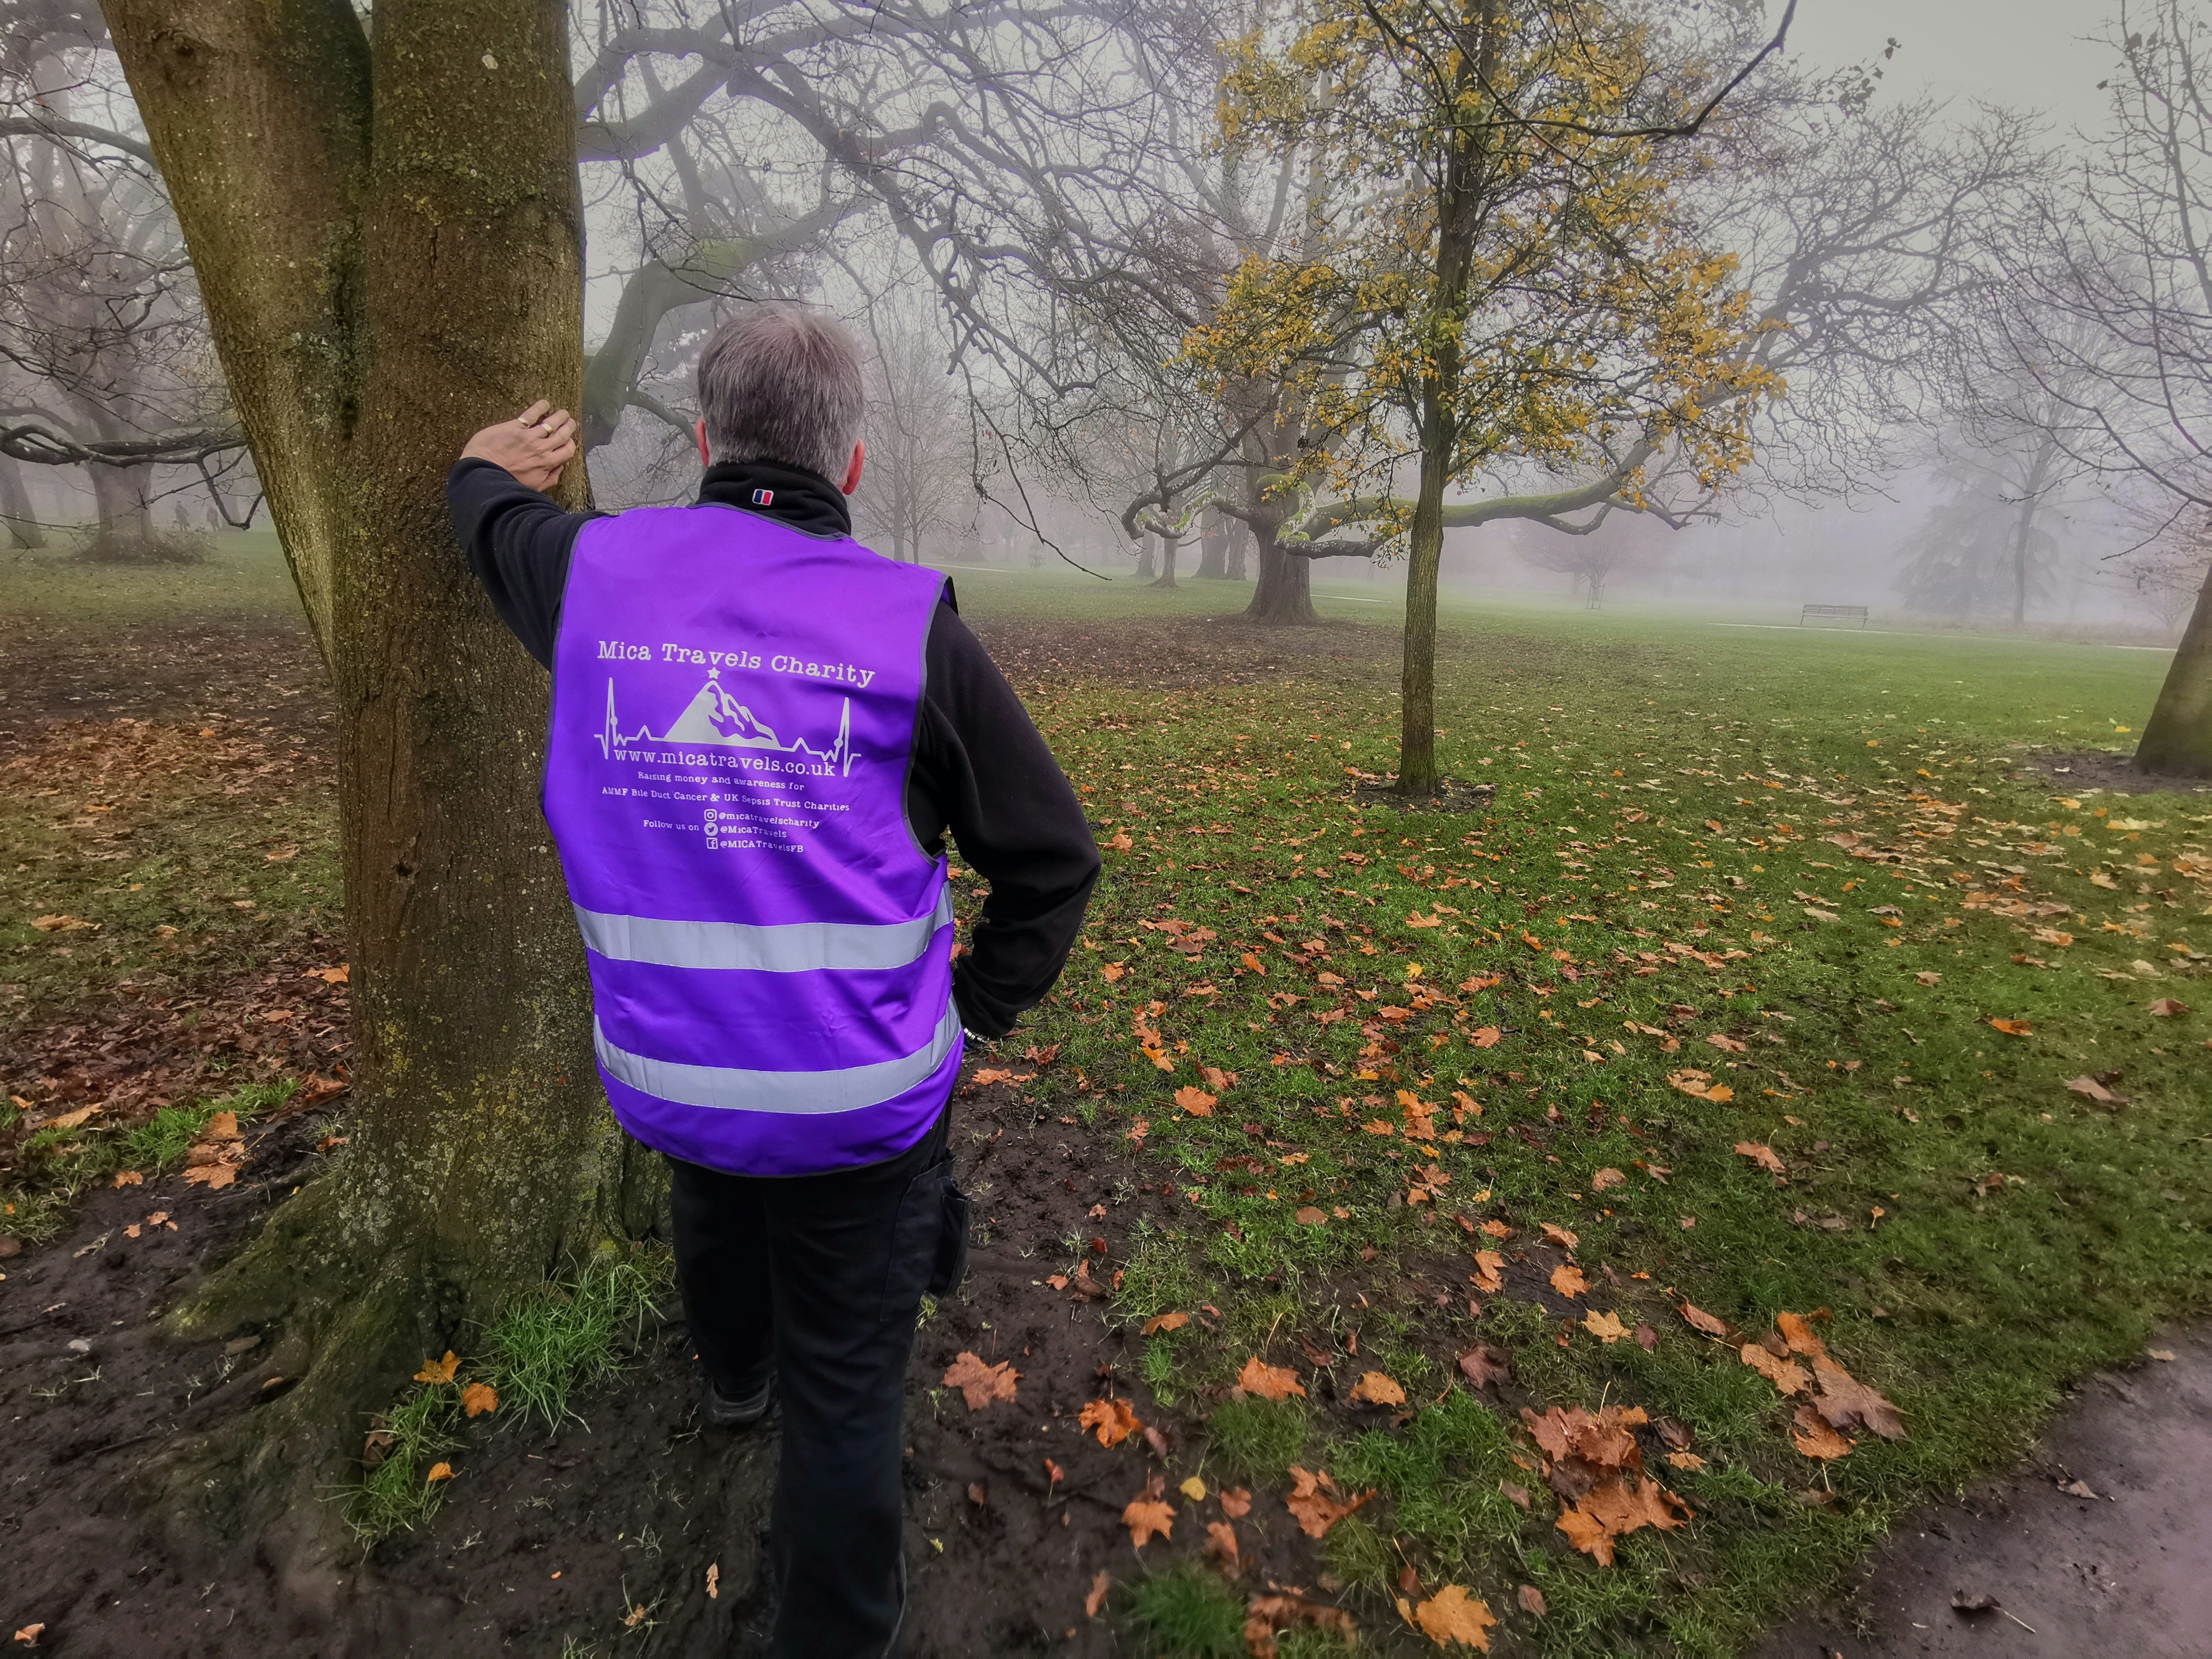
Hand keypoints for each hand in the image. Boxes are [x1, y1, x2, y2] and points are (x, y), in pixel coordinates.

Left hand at [459, 400, 577, 491]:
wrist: (484, 473)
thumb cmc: (508, 483)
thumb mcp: (534, 487)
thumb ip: (549, 478)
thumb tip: (560, 467)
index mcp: (547, 463)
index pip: (567, 450)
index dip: (570, 443)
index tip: (569, 439)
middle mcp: (542, 448)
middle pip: (562, 434)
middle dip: (569, 427)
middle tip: (570, 422)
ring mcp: (529, 436)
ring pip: (551, 422)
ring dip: (560, 416)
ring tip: (563, 412)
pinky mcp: (515, 427)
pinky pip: (531, 414)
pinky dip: (540, 407)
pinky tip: (545, 403)